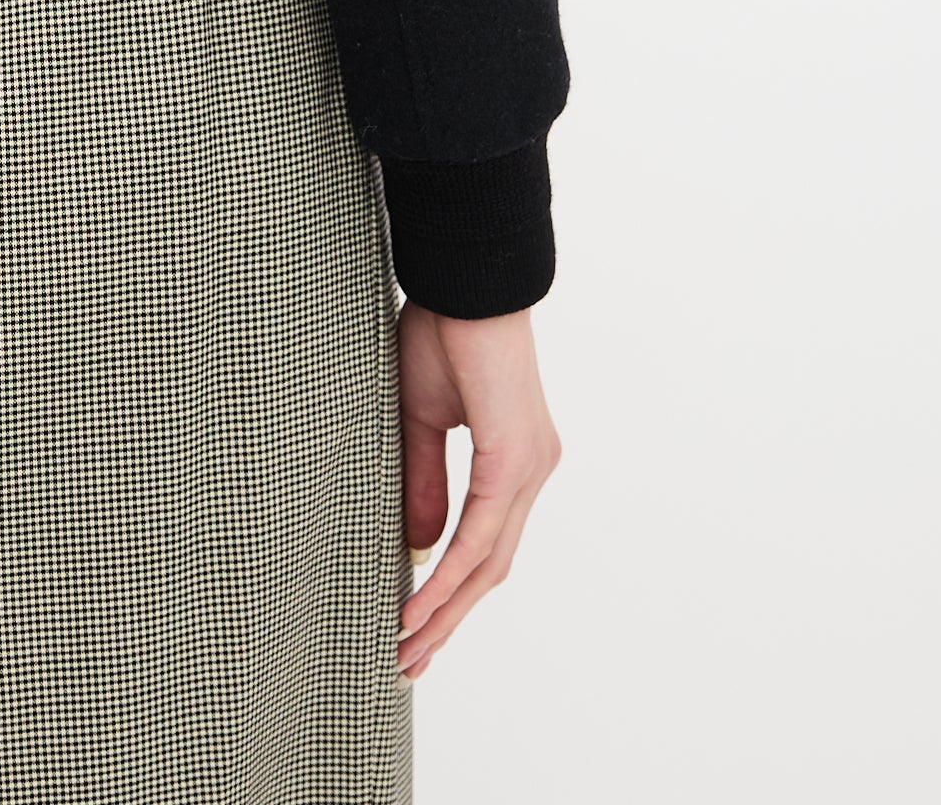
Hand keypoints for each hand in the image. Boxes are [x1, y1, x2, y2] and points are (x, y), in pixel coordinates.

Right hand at [396, 301, 559, 679]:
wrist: (464, 277)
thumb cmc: (441, 330)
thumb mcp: (419, 417)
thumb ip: (423, 480)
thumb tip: (420, 547)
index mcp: (515, 461)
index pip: (486, 544)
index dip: (452, 592)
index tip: (415, 627)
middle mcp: (533, 470)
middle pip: (491, 567)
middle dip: (449, 619)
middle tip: (409, 662)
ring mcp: (530, 466)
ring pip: (489, 561)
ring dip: (446, 610)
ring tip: (407, 647)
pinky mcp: (514, 457)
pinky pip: (481, 532)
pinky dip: (451, 573)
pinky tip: (422, 602)